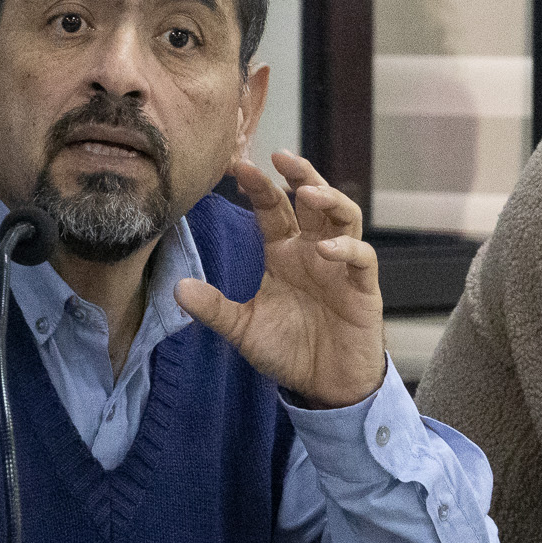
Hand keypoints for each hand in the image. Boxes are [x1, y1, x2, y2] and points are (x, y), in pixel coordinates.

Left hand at [174, 151, 385, 409]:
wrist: (324, 387)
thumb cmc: (288, 350)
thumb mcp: (242, 329)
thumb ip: (215, 308)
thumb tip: (178, 289)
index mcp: (283, 253)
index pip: (272, 209)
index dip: (260, 187)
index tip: (238, 166)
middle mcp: (313, 252)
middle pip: (313, 200)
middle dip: (300, 174)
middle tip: (281, 155)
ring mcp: (341, 267)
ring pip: (344, 218)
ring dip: (330, 199)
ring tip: (307, 191)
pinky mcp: (363, 289)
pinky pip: (362, 258)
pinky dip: (346, 250)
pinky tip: (325, 249)